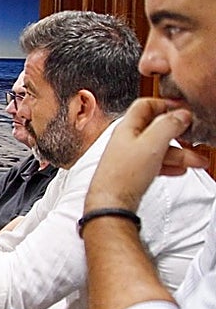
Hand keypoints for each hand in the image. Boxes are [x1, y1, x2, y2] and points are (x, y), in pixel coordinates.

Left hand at [85, 97, 208, 211]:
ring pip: (159, 148)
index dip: (166, 104)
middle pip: (157, 129)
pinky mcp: (132, 173)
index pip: (146, 105)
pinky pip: (155, 163)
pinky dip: (170, 165)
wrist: (112, 204)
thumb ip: (168, 125)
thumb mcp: (152, 143)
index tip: (184, 110)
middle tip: (194, 136)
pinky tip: (180, 170)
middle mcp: (126, 140)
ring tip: (198, 161)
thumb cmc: (124, 175)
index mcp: (127, 128)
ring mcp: (129, 157)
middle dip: (179, 133)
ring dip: (180, 153)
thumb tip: (181, 114)